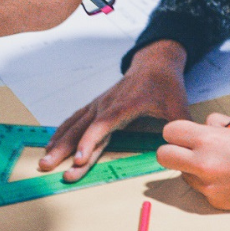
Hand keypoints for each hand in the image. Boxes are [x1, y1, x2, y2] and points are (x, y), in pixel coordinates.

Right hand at [39, 40, 189, 180]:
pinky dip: (62, 132)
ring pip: (75, 125)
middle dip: (65, 149)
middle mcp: (107, 104)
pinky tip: (51, 145)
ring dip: (58, 143)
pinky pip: (75, 120)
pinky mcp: (97, 106)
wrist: (155, 63)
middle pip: (82, 129)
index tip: (79, 159)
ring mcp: (99, 105)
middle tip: (49, 167)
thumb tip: (185, 149)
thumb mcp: (177, 105)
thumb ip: (180, 127)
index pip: (103, 125)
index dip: (90, 142)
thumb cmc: (166, 85)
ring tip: (44, 162)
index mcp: (126, 105)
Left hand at [157, 113, 229, 210]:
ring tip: (218, 161)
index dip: (177, 130)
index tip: (185, 132)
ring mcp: (208, 186)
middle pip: (163, 156)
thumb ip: (215, 125)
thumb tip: (202, 127)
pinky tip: (229, 176)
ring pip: (182, 174)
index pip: (170, 132)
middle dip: (172, 149)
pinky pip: (200, 188)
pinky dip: (208, 181)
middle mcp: (203, 165)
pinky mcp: (215, 202)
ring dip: (191, 167)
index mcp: (209, 141)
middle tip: (187, 147)